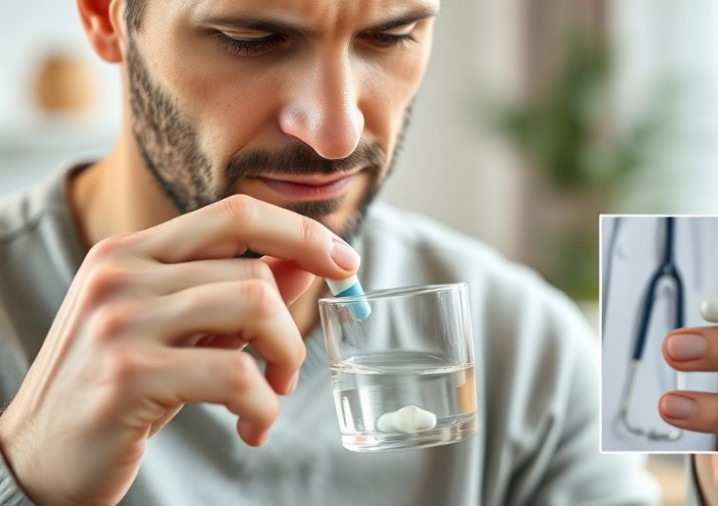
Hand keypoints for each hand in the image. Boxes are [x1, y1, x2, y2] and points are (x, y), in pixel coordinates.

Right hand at [0, 195, 359, 505]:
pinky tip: (252, 426)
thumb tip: (302, 265)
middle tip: (288, 370)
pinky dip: (263, 405)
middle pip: (253, 272)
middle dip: (290, 329)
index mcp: (132, 252)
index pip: (235, 214)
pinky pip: (235, 375)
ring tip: (271, 396)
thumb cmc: (115, 388)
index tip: (345, 262)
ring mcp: (120, 321)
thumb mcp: (176, 330)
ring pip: (254, 310)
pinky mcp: (127, 376)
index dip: (301, 232)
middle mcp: (121, 274)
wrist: (38, 456)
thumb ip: (232, 293)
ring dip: (283, 362)